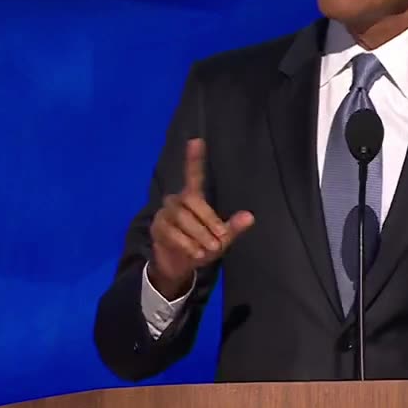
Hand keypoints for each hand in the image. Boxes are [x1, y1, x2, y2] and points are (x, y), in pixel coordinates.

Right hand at [147, 138, 253, 297]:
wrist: (179, 267)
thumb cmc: (202, 247)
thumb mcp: (221, 240)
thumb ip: (233, 228)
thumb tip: (250, 217)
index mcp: (193, 198)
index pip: (193, 175)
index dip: (194, 159)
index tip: (196, 141)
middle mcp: (177, 200)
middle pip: (192, 200)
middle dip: (208, 221)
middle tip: (219, 241)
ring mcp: (165, 214)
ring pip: (183, 218)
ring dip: (198, 235)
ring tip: (209, 249)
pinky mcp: (157, 228)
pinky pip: (172, 233)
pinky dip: (186, 244)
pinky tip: (195, 253)